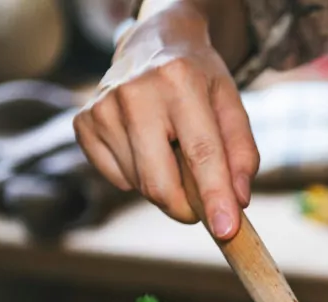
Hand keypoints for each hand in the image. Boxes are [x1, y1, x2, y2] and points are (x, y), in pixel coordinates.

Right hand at [73, 2, 257, 238]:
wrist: (153, 43)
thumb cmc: (200, 82)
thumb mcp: (232, 106)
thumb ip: (243, 154)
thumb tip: (237, 201)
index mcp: (179, 81)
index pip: (201, 154)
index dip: (214, 198)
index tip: (226, 232)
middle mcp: (135, 93)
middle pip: (160, 183)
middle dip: (186, 207)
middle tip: (203, 204)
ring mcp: (103, 108)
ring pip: (140, 186)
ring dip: (165, 185)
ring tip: (172, 149)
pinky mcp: (84, 123)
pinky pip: (118, 180)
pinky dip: (139, 176)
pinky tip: (147, 147)